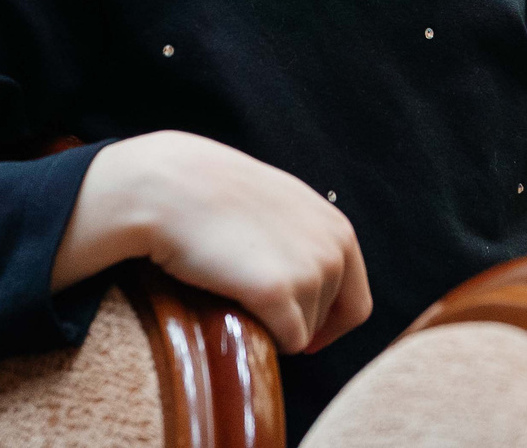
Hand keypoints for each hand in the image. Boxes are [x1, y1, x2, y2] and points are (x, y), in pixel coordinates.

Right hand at [53, 131, 371, 355]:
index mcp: (338, 227)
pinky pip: (287, 340)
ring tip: (237, 289)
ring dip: (274, 324)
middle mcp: (334, 248)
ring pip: (305, 333)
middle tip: (254, 303)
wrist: (169, 187)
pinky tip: (236, 307)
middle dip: (297, 322)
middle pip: (330, 322)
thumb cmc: (214, 195)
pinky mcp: (279, 292)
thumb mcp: (280, 204)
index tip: (300, 327)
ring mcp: (310, 270)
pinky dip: (265, 336)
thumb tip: (313, 281)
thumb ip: (306, 237)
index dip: (329, 323)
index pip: (357, 302)